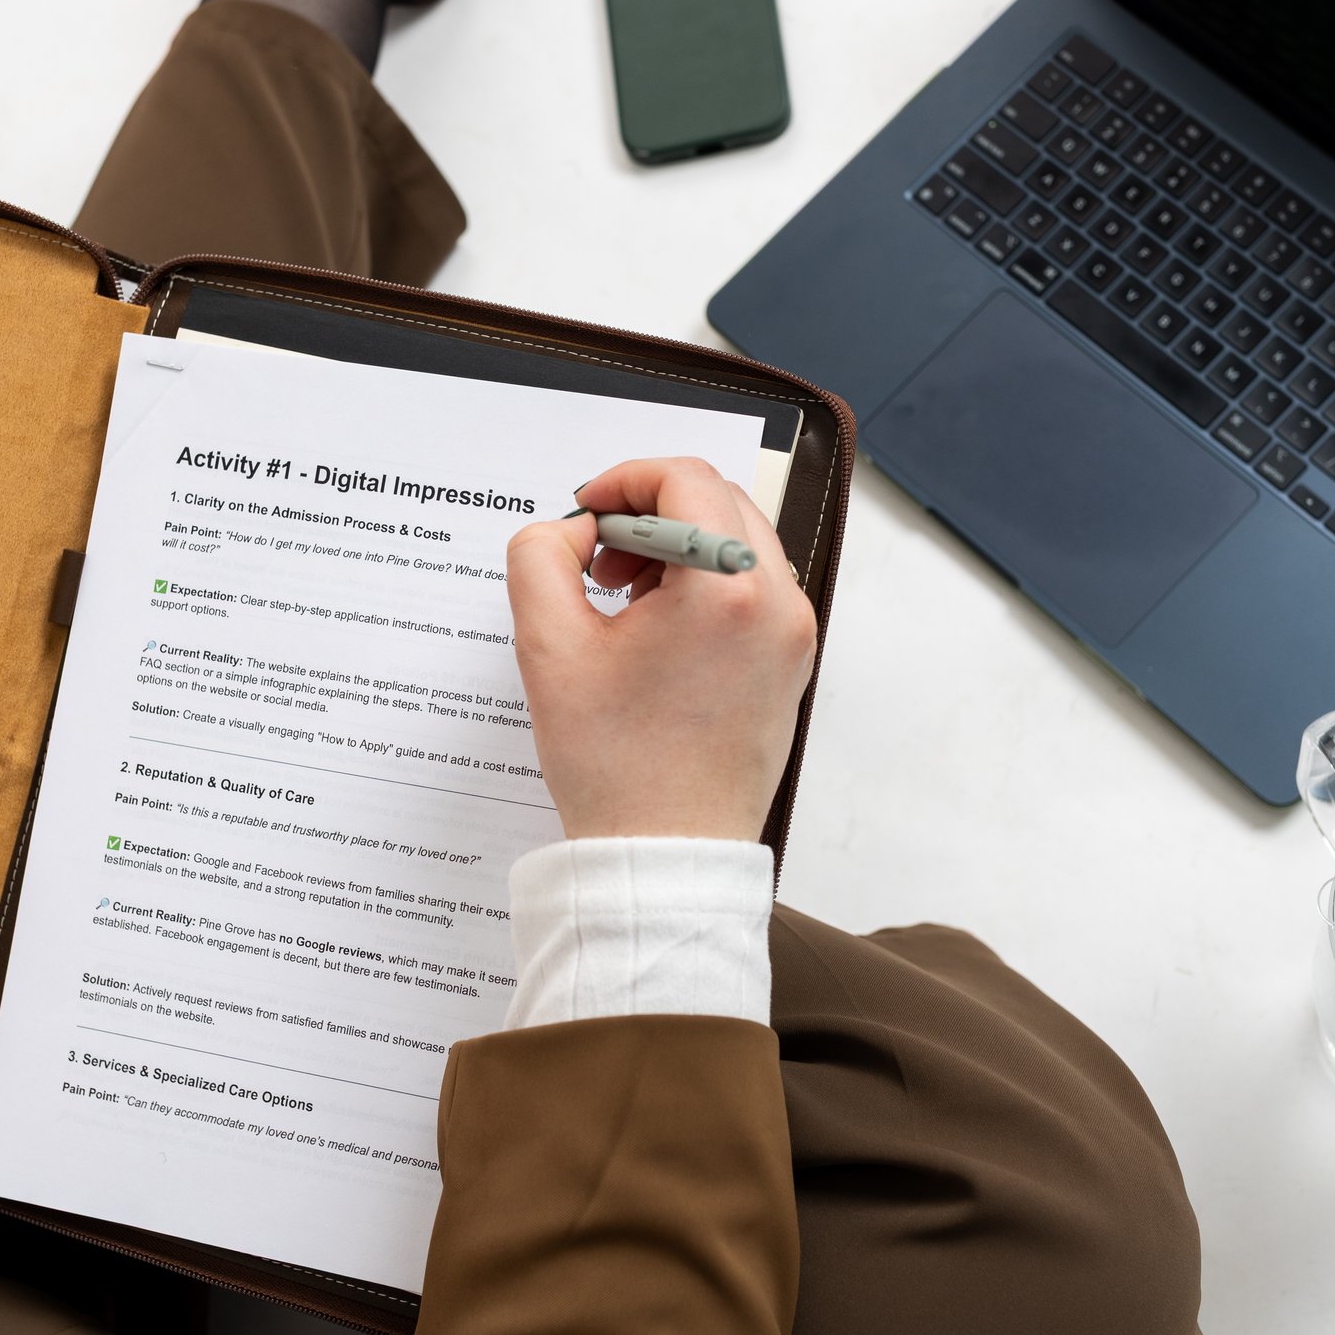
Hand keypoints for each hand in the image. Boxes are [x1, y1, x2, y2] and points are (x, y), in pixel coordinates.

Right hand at [505, 458, 817, 841]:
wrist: (666, 855)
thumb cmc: (616, 766)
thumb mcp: (548, 648)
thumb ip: (541, 558)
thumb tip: (570, 531)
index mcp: (727, 588)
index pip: (685, 478)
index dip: (622, 480)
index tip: (584, 514)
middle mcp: (778, 603)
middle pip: (718, 501)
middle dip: (648, 511)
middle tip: (596, 557)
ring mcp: (794, 634)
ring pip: (738, 541)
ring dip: (677, 545)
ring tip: (620, 596)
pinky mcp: (791, 663)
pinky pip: (752, 586)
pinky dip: (704, 581)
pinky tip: (654, 626)